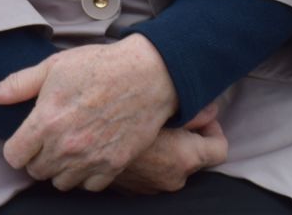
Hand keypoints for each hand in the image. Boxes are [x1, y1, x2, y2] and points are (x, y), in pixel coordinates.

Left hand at [0, 36, 177, 191]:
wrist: (147, 75)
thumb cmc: (98, 66)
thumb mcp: (53, 67)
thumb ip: (18, 85)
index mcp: (46, 121)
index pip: (14, 156)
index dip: (15, 148)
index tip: (24, 140)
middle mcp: (66, 146)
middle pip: (36, 171)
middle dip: (37, 157)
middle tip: (48, 139)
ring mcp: (91, 159)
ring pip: (61, 182)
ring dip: (60, 168)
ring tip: (68, 146)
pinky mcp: (114, 165)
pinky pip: (89, 186)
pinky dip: (86, 175)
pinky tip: (88, 155)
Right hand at [111, 105, 227, 194]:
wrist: (71, 136)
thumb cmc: (116, 110)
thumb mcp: (158, 102)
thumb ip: (191, 109)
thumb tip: (210, 109)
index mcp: (184, 158)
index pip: (219, 148)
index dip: (212, 127)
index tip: (200, 115)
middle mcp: (171, 178)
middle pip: (194, 157)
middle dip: (186, 137)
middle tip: (169, 116)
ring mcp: (149, 188)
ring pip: (169, 166)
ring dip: (164, 150)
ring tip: (145, 126)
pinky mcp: (128, 189)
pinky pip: (147, 173)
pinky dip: (144, 160)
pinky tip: (128, 140)